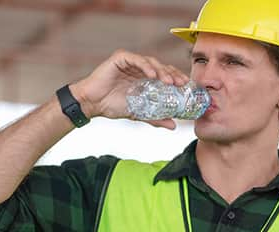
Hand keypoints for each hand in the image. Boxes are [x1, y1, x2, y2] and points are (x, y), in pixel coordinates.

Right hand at [70, 49, 189, 129]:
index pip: (165, 74)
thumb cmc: (112, 106)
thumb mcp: (138, 113)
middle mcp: (139, 67)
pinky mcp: (120, 58)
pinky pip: (137, 59)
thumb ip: (155, 118)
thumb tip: (173, 126)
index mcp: (144, 78)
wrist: (92, 104)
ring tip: (169, 81)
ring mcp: (130, 61)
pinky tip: (153, 76)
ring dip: (162, 71)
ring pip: (151, 62)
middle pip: (161, 67)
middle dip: (173, 74)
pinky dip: (146, 66)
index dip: (176, 79)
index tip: (186, 87)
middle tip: (181, 83)